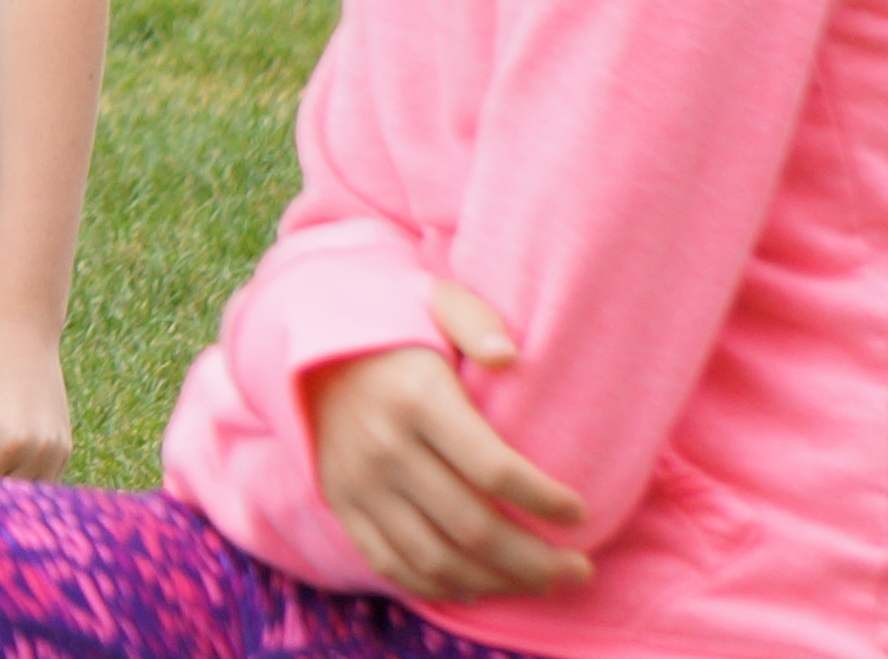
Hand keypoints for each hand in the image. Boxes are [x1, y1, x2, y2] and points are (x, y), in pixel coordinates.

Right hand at [307, 277, 587, 603]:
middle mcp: (385, 447)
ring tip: (540, 582)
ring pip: (436, 559)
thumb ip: (476, 321)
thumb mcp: (434, 302)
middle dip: (536, 559)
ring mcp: (359, 483)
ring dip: (496, 583)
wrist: (308, 345)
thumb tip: (508, 356)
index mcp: (417, 398)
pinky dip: (439, 587)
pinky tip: (479, 585)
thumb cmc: (392, 325)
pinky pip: (392, 564)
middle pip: (472, 527)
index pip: (493, 468)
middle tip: (578, 570)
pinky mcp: (342, 504)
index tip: (579, 513)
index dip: (544, 500)